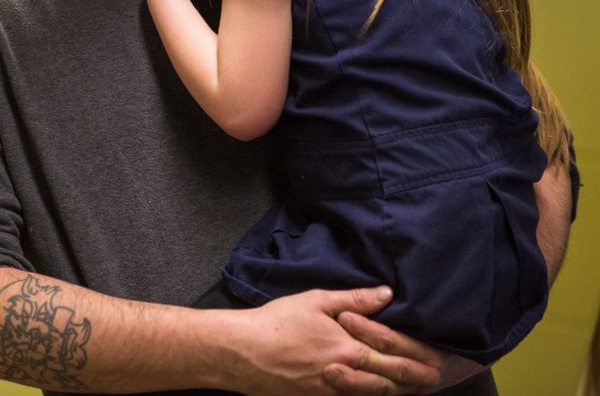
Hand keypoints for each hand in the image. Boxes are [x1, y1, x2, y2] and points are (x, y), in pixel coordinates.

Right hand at [221, 287, 441, 395]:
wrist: (242, 353)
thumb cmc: (276, 323)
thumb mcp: (315, 301)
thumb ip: (354, 299)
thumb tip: (386, 294)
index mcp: (350, 348)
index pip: (396, 355)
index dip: (420, 357)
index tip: (438, 358)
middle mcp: (347, 375)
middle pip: (392, 382)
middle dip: (416, 380)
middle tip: (435, 378)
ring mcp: (332, 393)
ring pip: (375, 395)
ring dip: (397, 391)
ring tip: (413, 388)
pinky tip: (374, 392)